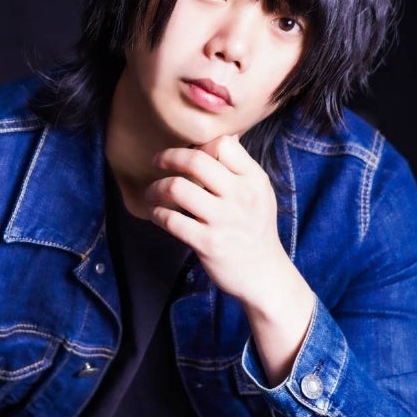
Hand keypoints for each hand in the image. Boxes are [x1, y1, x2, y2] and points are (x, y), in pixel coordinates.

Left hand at [145, 134, 314, 383]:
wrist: (264, 274)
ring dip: (157, 187)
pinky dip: (157, 214)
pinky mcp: (207, 243)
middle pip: (196, 160)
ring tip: (152, 192)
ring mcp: (223, 220)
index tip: (188, 154)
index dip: (200, 145)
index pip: (223, 144)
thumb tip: (217, 141)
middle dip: (169, 157)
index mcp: (254, 180)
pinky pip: (171, 220)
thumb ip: (240, 169)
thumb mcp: (260, 193)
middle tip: (157, 160)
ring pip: (177, 188)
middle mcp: (240, 196)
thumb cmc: (256, 230)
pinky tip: (157, 214)